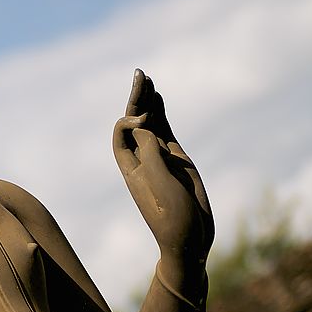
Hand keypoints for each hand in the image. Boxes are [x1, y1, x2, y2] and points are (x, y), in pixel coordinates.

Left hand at [113, 70, 213, 274]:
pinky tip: (158, 98)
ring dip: (147, 101)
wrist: (190, 237)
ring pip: (150, 122)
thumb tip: (142, 124)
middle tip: (140, 74)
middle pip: (134, 121)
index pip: (121, 131)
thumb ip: (149, 151)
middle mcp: (142, 157)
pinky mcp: (177, 158)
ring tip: (145, 78)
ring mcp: (160, 156)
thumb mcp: (158, 181)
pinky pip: (165, 130)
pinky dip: (161, 114)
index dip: (129, 119)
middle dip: (136, 98)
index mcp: (130, 165)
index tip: (144, 121)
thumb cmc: (170, 214)